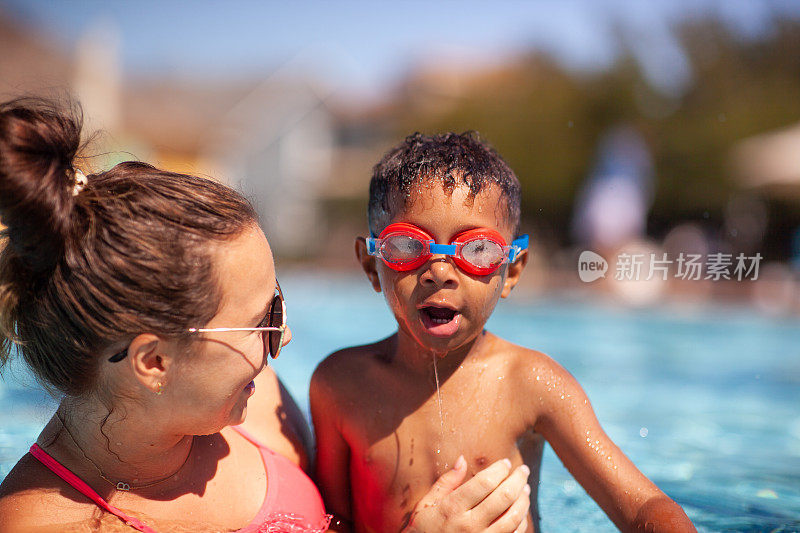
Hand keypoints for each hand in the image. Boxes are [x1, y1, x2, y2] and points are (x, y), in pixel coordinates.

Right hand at [402, 456, 530, 532]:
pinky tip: (521, 511)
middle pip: (503, 497)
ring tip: (525, 489)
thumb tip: (463, 459)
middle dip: (517, 480)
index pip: (484, 483)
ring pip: (513, 518)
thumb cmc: (424, 528)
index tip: (506, 462)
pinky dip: (521, 522)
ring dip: (523, 500)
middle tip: (523, 470)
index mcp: (452, 508)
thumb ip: (447, 481)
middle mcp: (468, 525)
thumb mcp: (427, 503)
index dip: (499, 470)